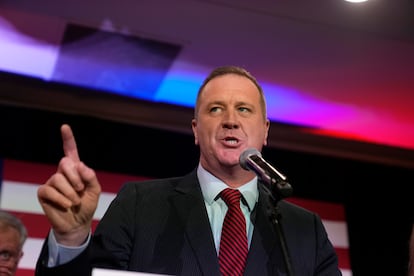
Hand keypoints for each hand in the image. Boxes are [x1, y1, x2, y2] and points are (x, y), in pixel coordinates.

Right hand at [37, 124, 100, 245]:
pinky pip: (49, 190)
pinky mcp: (44, 193)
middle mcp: (62, 173)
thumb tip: (80, 165)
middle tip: (81, 190)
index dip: (68, 139)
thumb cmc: (86, 205)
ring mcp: (52, 182)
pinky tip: (66, 204)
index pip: (71, 151)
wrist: (78, 223)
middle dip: (75, 177)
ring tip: (74, 201)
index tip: (65, 127)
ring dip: (70, 192)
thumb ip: (91, 176)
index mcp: (76, 169)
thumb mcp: (95, 190)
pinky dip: (61, 198)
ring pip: (58, 178)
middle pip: (65, 163)